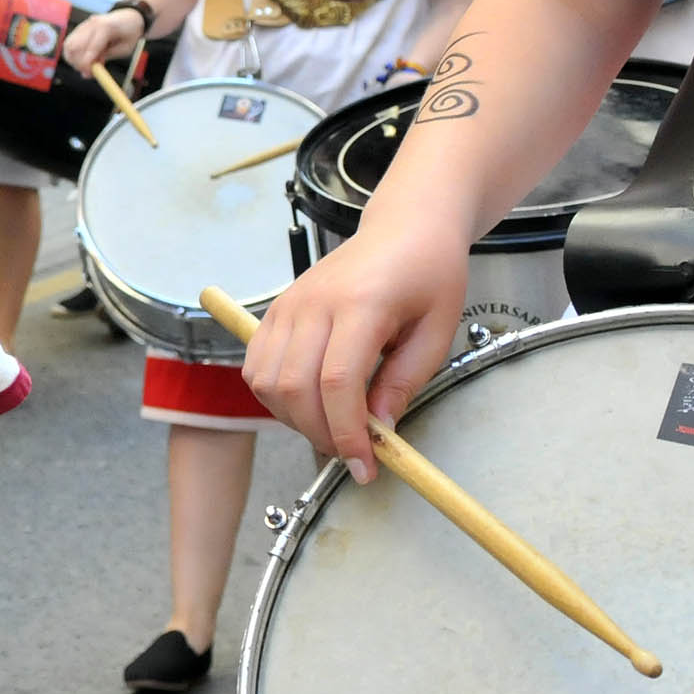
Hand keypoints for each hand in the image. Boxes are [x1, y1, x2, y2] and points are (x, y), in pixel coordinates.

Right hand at [60, 10, 141, 76]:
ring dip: (74, 58)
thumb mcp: (125, 48)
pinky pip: (71, 42)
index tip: (89, 74)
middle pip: (72, 46)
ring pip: (68, 44)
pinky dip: (75, 53)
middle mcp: (92, 24)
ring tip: (88, 63)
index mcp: (106, 27)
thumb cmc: (130, 32)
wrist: (131, 17)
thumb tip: (92, 69)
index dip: (87, 64)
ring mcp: (85, 24)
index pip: (90, 48)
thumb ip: (107, 57)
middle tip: (87, 71)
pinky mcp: (81, 27)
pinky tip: (87, 56)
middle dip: (77, 62)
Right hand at [243, 221, 470, 482]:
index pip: (337, 382)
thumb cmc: (428, 273)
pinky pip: (256, 365)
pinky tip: (306, 403)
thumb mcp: (437, 331)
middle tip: (352, 453)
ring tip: (330, 427)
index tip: (365, 464)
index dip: (347, 433)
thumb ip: (404, 382)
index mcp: (361, 304)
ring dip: (293, 418)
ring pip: (265, 381)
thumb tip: (379, 429)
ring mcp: (288, 304)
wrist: (404, 228)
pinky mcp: (276, 309)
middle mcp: (313, 303)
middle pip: (294, 387)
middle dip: (320, 434)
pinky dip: (274, 396)